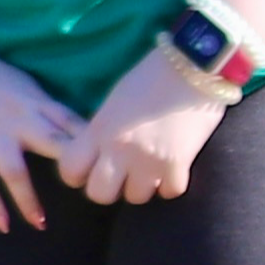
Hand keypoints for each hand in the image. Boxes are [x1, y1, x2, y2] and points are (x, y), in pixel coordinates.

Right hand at [0, 50, 86, 234]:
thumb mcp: (28, 87)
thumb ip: (51, 112)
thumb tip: (86, 136)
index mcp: (36, 103)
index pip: (71, 123)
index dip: (92, 145)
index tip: (110, 166)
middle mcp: (17, 120)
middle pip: (50, 144)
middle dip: (69, 168)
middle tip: (85, 195)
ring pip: (14, 171)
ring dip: (28, 199)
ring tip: (41, 224)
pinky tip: (4, 225)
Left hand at [64, 56, 227, 205]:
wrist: (194, 67)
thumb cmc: (152, 76)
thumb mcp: (114, 101)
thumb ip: (101, 130)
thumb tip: (97, 155)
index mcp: (100, 128)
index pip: (70, 171)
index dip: (77, 175)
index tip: (88, 170)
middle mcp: (120, 149)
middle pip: (99, 194)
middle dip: (107, 187)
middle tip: (119, 174)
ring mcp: (149, 160)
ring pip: (135, 197)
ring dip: (141, 185)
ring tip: (148, 168)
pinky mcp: (179, 165)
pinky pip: (168, 192)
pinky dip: (169, 184)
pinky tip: (171, 168)